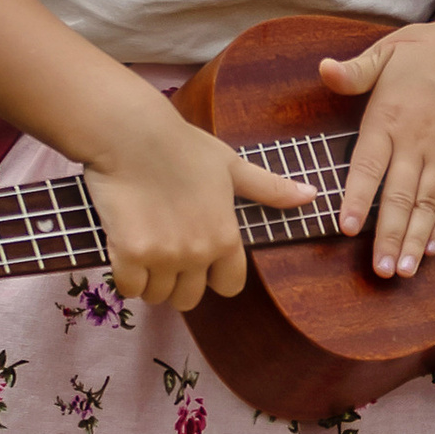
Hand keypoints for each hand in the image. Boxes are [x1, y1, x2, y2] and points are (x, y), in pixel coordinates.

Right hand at [80, 98, 315, 309]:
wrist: (132, 134)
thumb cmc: (182, 146)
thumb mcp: (232, 165)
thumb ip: (269, 189)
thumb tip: (311, 195)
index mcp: (226, 237)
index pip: (229, 286)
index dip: (213, 276)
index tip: (197, 257)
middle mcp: (198, 253)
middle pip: (189, 299)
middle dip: (177, 282)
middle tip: (164, 251)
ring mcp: (163, 256)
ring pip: (157, 295)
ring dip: (149, 279)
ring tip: (144, 245)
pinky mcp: (129, 254)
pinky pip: (129, 287)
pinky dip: (125, 274)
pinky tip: (124, 248)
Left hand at [320, 21, 434, 279]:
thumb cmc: (426, 54)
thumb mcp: (386, 53)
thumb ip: (354, 72)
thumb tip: (323, 68)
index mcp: (388, 119)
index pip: (368, 165)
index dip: (356, 198)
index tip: (346, 228)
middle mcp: (417, 141)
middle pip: (400, 195)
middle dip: (389, 235)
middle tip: (380, 270)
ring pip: (427, 204)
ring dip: (415, 239)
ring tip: (404, 270)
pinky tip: (432, 247)